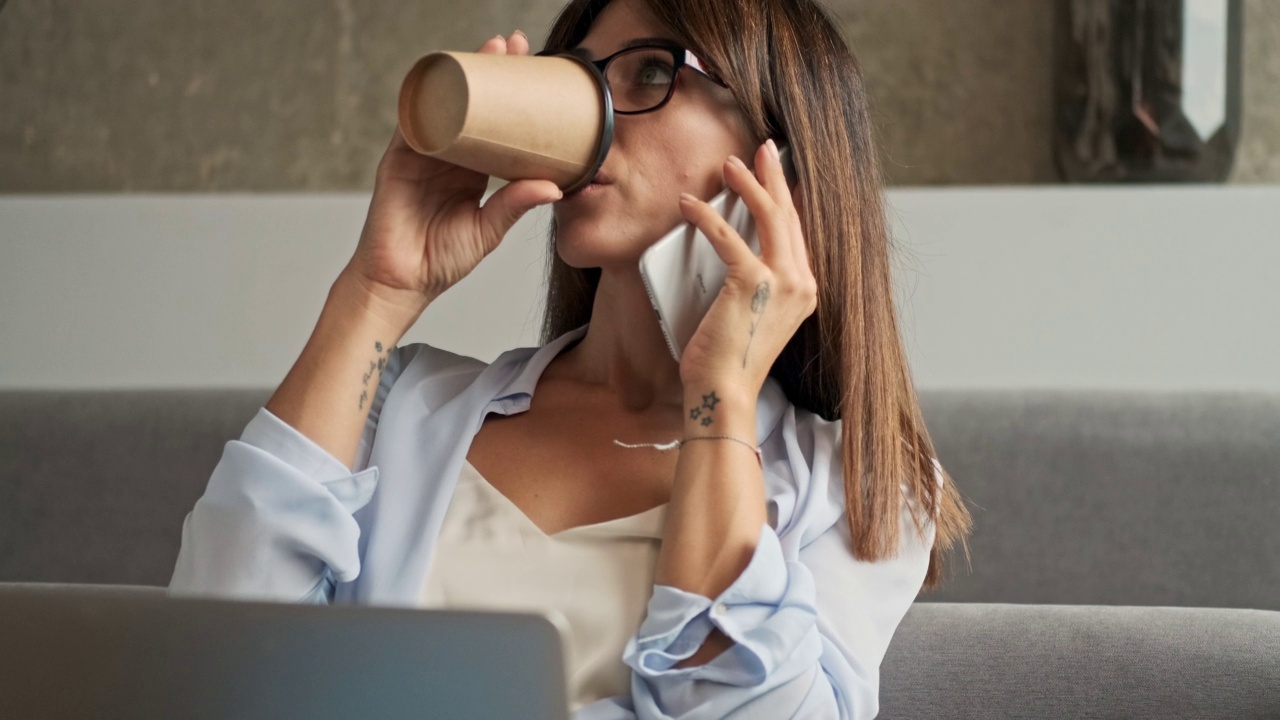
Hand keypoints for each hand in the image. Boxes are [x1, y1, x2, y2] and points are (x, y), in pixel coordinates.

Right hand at [342, 30, 563, 331]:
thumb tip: (555, 187)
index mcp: (472, 170)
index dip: (512, 97)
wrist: (402, 281)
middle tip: (514, 45)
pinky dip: (426, 98)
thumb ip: (515, 205)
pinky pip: (413, 121)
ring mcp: (422, 154)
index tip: (535, 69)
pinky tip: (442, 76)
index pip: (495, 124)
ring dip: (463, 75)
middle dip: (490, 71)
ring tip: (488, 50)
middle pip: (470, 104)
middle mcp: (448, 156)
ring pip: (444, 104)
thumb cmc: (442, 259)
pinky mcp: (399, 158)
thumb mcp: (488, 229)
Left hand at [675, 139, 815, 392]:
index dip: (785, 198)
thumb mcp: (748, 313)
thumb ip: (751, 282)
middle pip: (789, 216)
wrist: (723, 392)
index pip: (796, 232)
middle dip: (773, 176)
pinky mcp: (753, 284)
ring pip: (769, 217)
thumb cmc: (727, 359)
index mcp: (804, 290)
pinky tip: (689, 205)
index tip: (775, 172)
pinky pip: (729, 238)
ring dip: (748, 184)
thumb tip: (731, 248)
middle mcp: (801, 283)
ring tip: (729, 164)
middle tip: (761, 149)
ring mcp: (782, 283)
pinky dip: (706, 217)